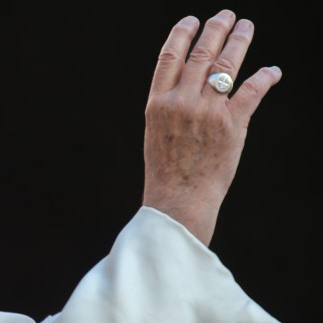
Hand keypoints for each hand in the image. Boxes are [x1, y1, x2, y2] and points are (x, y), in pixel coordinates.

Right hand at [142, 9, 281, 244]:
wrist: (179, 198)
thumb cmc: (166, 168)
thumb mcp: (157, 130)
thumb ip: (170, 104)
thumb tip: (189, 81)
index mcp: (158, 102)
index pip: (169, 56)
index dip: (181, 34)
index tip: (191, 21)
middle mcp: (182, 101)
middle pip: (201, 53)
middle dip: (215, 28)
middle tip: (226, 15)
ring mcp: (208, 111)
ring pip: (227, 64)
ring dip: (240, 41)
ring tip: (246, 26)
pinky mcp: (232, 124)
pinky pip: (252, 90)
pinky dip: (265, 77)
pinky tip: (272, 70)